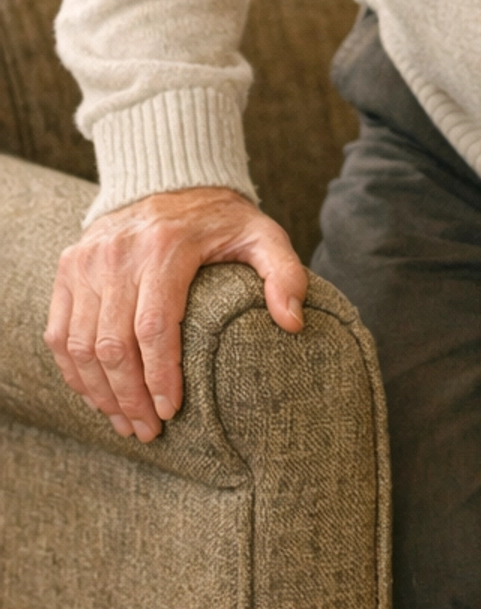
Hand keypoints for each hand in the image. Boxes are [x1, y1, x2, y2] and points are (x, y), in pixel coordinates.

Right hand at [46, 186, 306, 441]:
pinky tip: (96, 396)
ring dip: (99, 393)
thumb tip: (293, 323)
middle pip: (113, 344)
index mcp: (167, 247)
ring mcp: (88, 260)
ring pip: (80, 344)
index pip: (154, 326)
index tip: (171, 412)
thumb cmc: (221, 220)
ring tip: (125, 423)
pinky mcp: (69, 267)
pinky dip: (73, 372)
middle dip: (129, 397)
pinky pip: (59, 332)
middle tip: (148, 431)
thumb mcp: (263, 235)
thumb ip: (285, 274)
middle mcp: (120, 253)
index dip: (160, 376)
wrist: (170, 177)